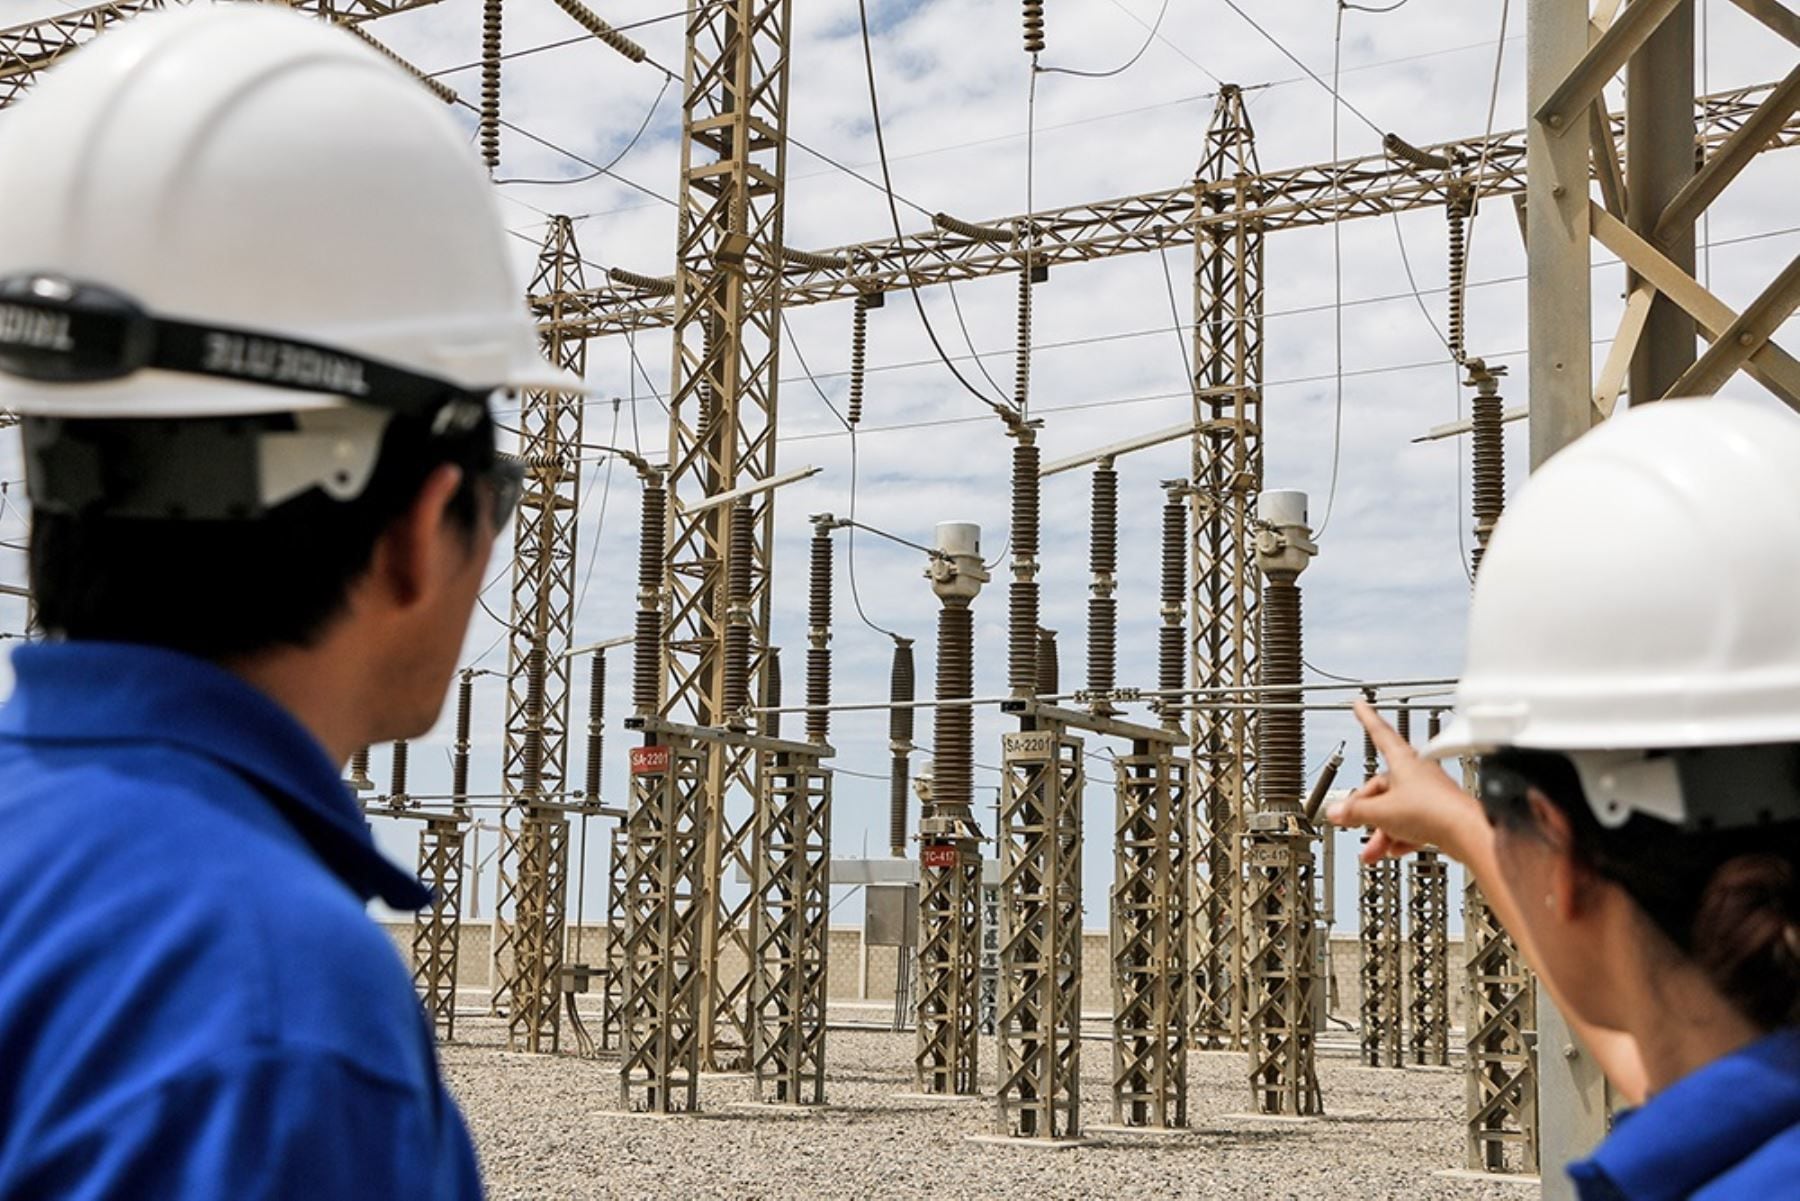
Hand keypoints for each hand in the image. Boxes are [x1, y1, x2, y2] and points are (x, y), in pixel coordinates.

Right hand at [1326, 700, 1484, 865]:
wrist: (1467, 833)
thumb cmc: (1433, 811)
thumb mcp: (1381, 811)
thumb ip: (1355, 811)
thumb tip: (1337, 812)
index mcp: (1403, 761)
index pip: (1380, 733)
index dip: (1367, 719)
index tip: (1360, 705)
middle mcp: (1417, 774)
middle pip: (1381, 787)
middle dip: (1365, 809)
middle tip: (1350, 822)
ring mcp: (1429, 795)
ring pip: (1396, 809)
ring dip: (1381, 829)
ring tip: (1372, 850)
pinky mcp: (1439, 815)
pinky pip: (1412, 822)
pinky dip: (1400, 835)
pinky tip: (1393, 849)